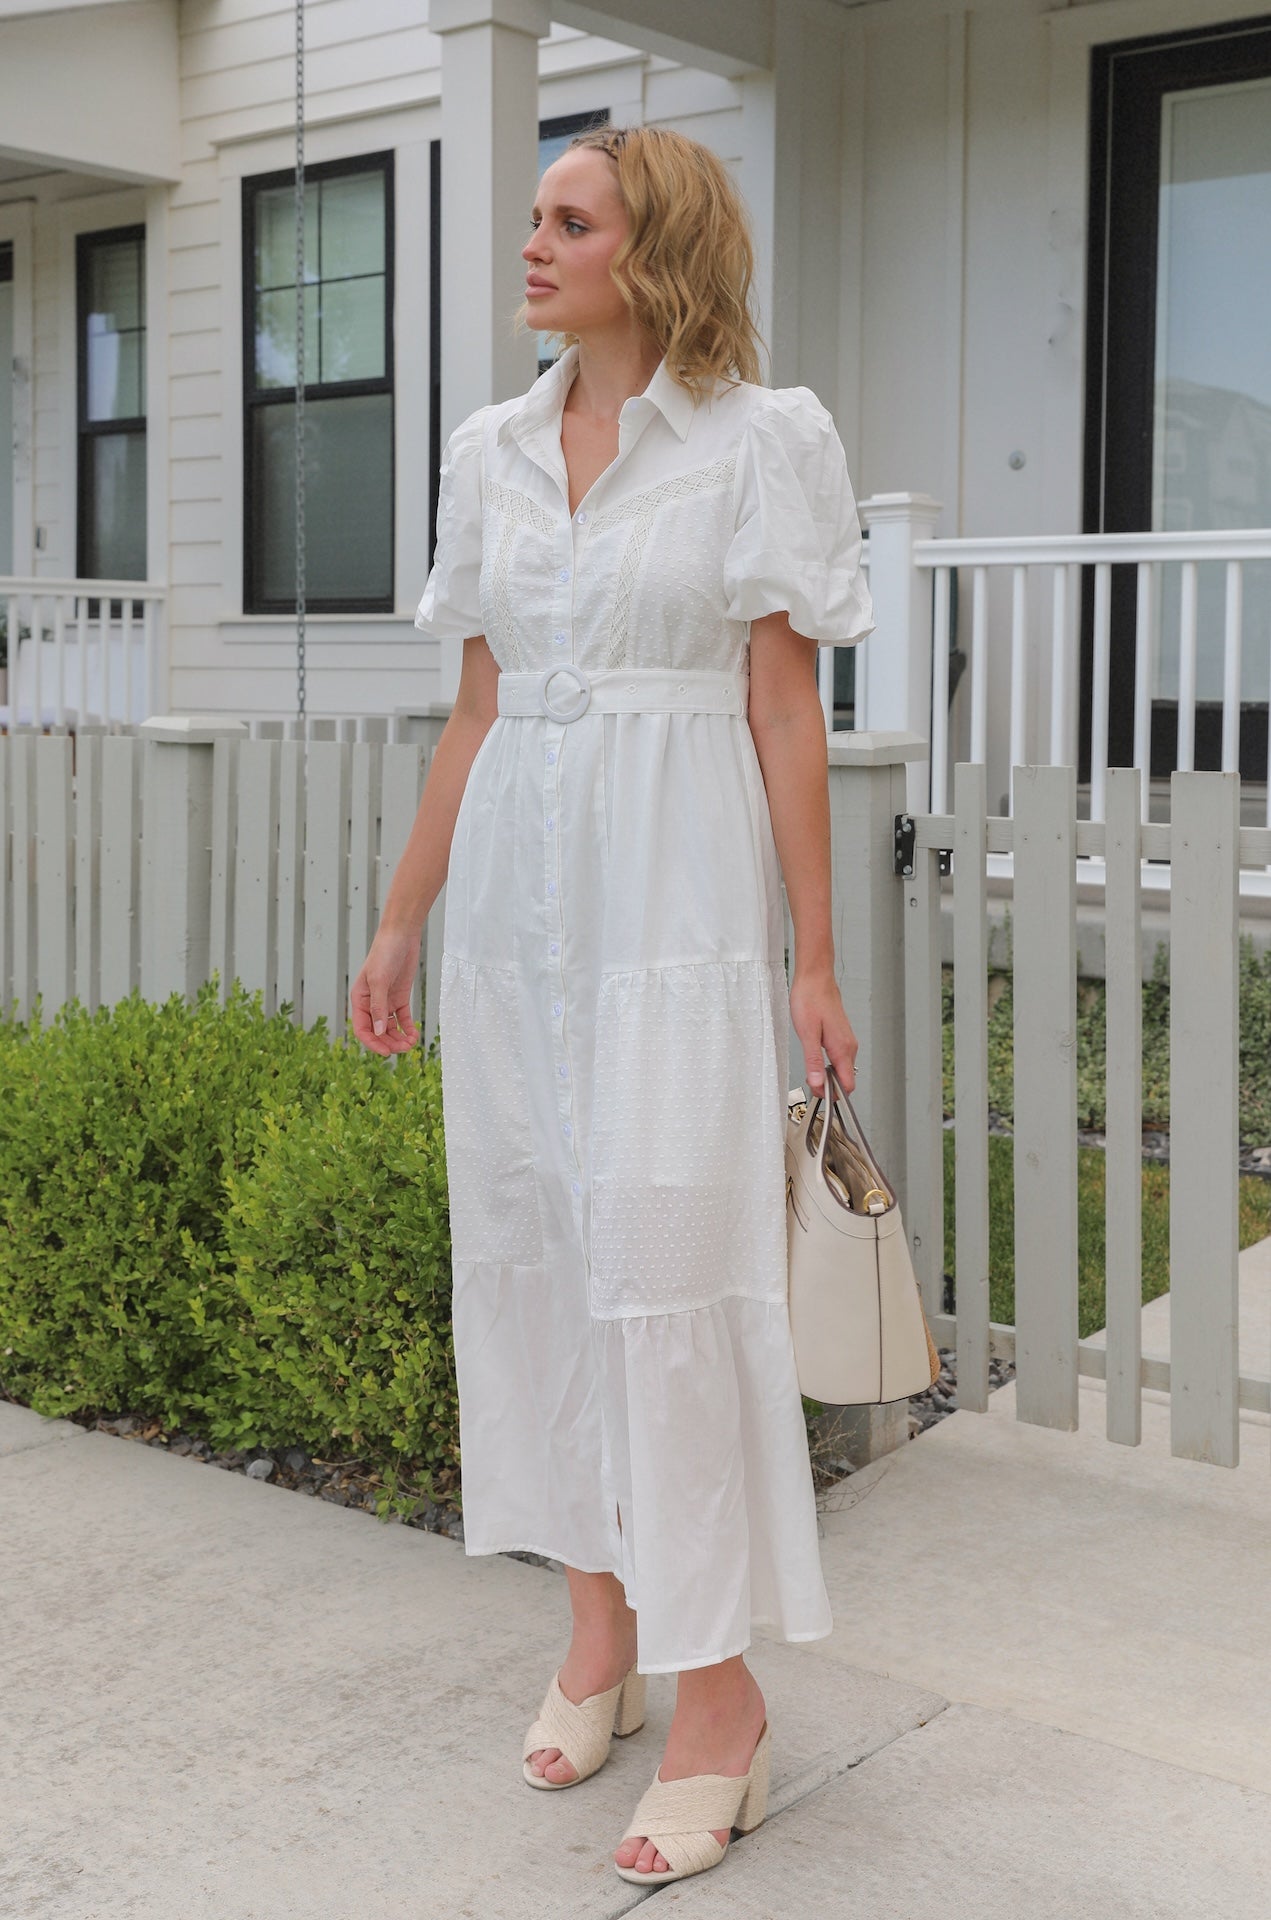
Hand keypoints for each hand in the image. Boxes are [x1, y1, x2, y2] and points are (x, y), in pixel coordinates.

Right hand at [350, 925, 421, 1054]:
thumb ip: (379, 1007)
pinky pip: (402, 1018)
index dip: (372, 1043)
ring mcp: (386, 1001)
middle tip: (404, 1049)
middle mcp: (371, 1003)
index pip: (362, 1028)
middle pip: (377, 1031)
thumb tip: (379, 1031)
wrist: (402, 935)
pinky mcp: (400, 998)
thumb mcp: (379, 980)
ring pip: (390, 1028)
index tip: (386, 1053)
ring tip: (411, 1043)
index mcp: (359, 999)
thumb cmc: (385, 953)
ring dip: (399, 1038)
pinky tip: (414, 1034)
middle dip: (389, 1042)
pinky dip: (407, 1028)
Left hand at [789, 965, 857, 1099]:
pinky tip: (815, 1057)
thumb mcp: (807, 1033)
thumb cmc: (810, 999)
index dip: (832, 1093)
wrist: (816, 978)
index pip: (847, 1085)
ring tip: (810, 1069)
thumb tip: (818, 1083)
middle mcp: (849, 1046)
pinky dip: (828, 1065)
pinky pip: (839, 1059)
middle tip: (808, 1080)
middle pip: (845, 1080)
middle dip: (828, 1086)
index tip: (816, 1092)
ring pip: (842, 1070)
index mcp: (842, 1048)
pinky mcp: (841, 1037)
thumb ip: (813, 1061)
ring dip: (827, 1075)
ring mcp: (847, 1042)